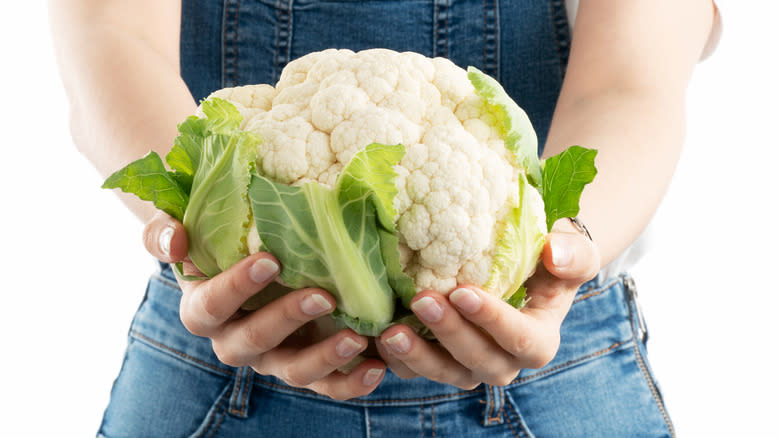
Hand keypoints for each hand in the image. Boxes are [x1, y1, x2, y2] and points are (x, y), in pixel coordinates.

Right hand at [143, 212, 385, 399]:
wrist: (251, 257)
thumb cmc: (217, 241)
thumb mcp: (187, 229)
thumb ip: (166, 232)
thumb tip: (174, 241)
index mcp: (204, 310)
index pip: (211, 306)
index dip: (236, 287)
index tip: (269, 261)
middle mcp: (236, 340)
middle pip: (255, 341)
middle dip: (288, 319)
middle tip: (323, 296)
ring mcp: (273, 358)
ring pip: (294, 371)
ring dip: (325, 357)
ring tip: (358, 337)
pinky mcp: (308, 366)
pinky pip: (328, 386)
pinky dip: (352, 382)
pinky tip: (377, 366)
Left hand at [376, 221, 599, 388]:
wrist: (522, 265)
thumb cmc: (548, 256)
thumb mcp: (573, 249)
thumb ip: (574, 253)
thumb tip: (556, 253)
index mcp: (538, 340)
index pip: (520, 339)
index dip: (492, 321)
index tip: (463, 293)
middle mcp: (504, 360)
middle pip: (478, 361)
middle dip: (448, 335)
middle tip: (421, 302)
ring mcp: (468, 365)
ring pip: (443, 372)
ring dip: (417, 356)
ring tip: (389, 331)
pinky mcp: (438, 360)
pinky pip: (415, 370)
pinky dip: (395, 358)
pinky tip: (374, 335)